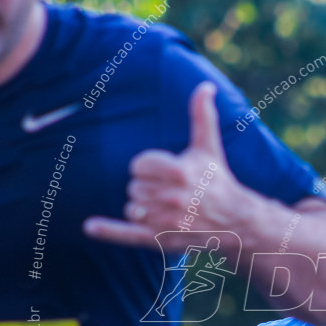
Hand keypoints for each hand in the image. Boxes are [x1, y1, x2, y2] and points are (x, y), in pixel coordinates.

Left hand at [84, 81, 257, 248]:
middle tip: (173, 195)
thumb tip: (205, 86)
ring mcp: (167, 220)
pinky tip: (90, 227)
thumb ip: (202, 117)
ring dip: (144, 208)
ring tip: (168, 211)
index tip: (168, 174)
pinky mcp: (162, 240)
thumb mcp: (209, 149)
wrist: (236, 221)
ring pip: (132, 208)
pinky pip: (129, 233)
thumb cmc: (218, 181)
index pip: (138, 166)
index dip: (149, 168)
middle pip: (133, 188)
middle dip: (148, 189)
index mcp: (180, 171)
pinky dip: (109, 231)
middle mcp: (173, 197)